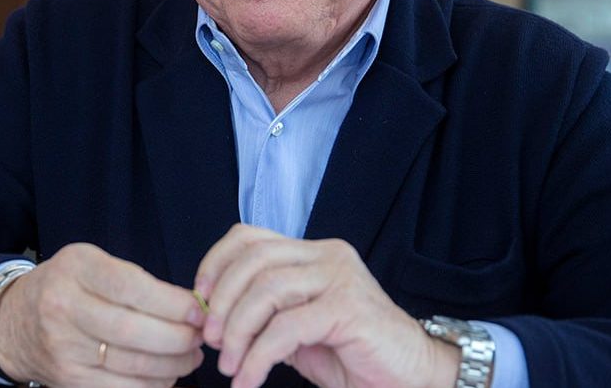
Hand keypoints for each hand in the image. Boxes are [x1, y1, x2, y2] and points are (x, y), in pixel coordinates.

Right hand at [0, 243, 205, 386]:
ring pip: (131, 364)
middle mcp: (64, 307)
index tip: (198, 311)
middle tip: (201, 337)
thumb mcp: (92, 264)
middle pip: (133, 330)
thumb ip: (136, 281)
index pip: (131, 287)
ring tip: (192, 356)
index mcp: (76, 269)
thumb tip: (191, 307)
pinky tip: (168, 375)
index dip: (172, 303)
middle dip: (178, 338)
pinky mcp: (68, 380)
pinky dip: (153, 385)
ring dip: (173, 365)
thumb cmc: (68, 287)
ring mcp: (64, 348)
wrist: (13, 322)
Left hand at [195, 224, 458, 387]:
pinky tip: (249, 380)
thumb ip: (265, 314)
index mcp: (314, 253)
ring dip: (237, 332)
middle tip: (212, 341)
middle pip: (254, 259)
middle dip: (221, 301)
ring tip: (230, 366)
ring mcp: (341, 278)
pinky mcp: (348, 308)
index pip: (250, 237)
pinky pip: (286, 327)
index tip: (198, 302)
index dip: (215, 264)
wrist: (411, 378)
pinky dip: (258, 357)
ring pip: (267, 290)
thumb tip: (213, 318)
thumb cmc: (354, 357)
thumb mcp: (298, 330)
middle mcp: (328, 255)